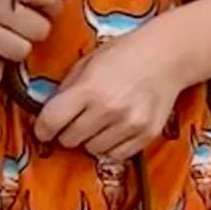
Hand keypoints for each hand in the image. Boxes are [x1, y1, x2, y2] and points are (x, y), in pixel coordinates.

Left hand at [33, 22, 189, 160]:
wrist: (167, 56)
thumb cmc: (124, 54)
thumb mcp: (87, 62)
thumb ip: (67, 89)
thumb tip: (48, 114)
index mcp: (89, 89)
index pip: (51, 121)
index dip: (42, 128)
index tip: (43, 129)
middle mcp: (108, 110)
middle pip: (69, 140)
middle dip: (67, 132)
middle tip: (75, 121)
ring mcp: (129, 125)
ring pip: (92, 150)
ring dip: (90, 140)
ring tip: (99, 122)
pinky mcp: (146, 135)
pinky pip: (116, 155)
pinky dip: (111, 146)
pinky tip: (114, 129)